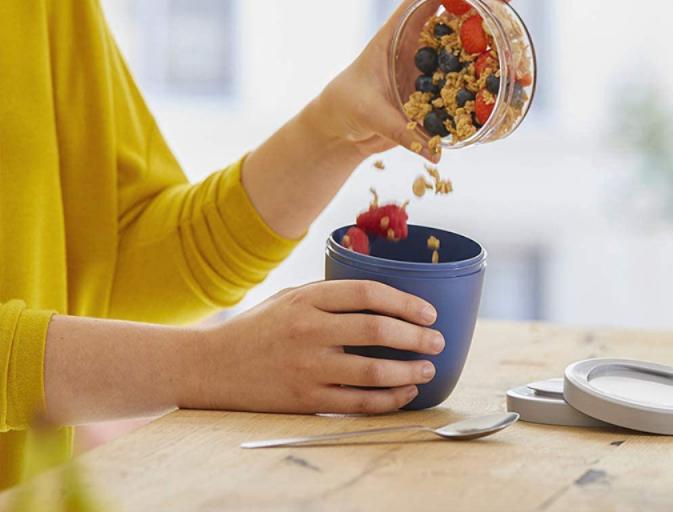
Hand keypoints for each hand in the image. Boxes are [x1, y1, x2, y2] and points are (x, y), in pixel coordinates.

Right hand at [189, 281, 443, 413]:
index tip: (428, 312)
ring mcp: (307, 367)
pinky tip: (404, 393)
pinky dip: (387, 400)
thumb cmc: (259, 327)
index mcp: (308, 299)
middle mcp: (309, 331)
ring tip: (427, 368)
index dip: (405, 301)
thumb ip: (330, 296)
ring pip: (372, 372)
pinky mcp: (304, 400)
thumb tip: (384, 297)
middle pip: (377, 331)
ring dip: (408, 371)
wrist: (212, 366)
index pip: (368, 293)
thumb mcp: (291, 297)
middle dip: (416, 336)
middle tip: (437, 340)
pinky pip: (356, 403)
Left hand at [316, 0, 518, 160]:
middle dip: (485, 1)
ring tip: (522, 48)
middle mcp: (417, 46)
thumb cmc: (346, 107)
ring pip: (468, 49)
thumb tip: (436, 153)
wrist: (343, 128)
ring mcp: (431, 68)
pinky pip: (466, 83)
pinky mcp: (437, 91)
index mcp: (395, 35)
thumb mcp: (370, 113)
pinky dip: (488, 83)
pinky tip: (512, 88)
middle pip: (455, 16)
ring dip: (496, 45)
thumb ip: (400, 130)